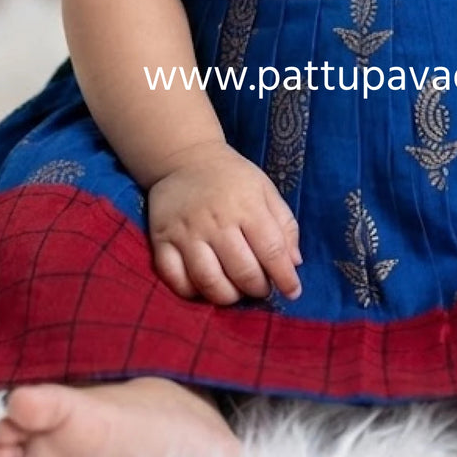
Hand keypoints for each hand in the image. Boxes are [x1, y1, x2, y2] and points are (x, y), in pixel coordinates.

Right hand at [146, 141, 302, 304]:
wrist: (185, 159)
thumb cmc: (232, 178)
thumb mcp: (265, 190)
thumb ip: (284, 224)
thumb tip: (294, 263)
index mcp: (247, 206)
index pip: (271, 251)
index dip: (285, 278)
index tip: (293, 291)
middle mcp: (216, 221)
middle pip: (242, 272)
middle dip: (258, 289)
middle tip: (261, 288)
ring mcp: (186, 233)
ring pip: (209, 282)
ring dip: (228, 296)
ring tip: (236, 291)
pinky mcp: (161, 240)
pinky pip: (175, 280)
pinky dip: (191, 292)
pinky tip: (203, 287)